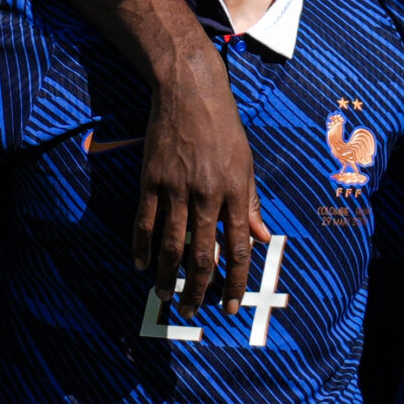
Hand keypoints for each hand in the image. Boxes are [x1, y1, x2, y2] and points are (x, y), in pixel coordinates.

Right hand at [134, 47, 268, 317]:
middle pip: (201, 254)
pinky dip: (142, 247)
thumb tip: (263, 239)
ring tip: (165, 295)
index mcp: (235, 192)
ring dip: (167, 275)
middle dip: (198, 288)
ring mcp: (176, 188)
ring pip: (171, 244)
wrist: (190, 92)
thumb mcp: (247, 164)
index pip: (237, 248)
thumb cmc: (224, 128)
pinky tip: (141, 264)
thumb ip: (251, 205)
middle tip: (193, 310)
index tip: (230, 306)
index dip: (234, 282)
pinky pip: (144, 222)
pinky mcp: (151, 180)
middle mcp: (207, 194)